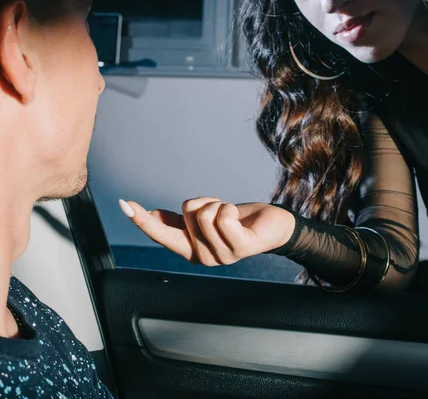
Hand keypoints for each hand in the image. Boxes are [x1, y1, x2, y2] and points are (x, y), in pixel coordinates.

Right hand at [118, 198, 295, 265]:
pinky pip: (222, 216)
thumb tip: (153, 215)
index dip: (142, 219)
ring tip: (231, 215)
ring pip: (205, 212)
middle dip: (202, 202)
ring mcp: (222, 256)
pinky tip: (239, 218)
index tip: (124, 203)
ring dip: (219, 204)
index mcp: (190, 251)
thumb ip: (179, 222)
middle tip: (219, 208)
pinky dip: (230, 207)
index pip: (161, 234)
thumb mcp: (204, 219)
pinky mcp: (240, 248)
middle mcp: (203, 258)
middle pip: (188, 213)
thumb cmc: (237, 221)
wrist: (271, 226)